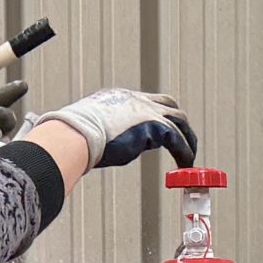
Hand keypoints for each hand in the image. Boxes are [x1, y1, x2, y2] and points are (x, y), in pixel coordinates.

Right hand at [35, 88, 196, 170]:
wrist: (73, 136)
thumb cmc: (74, 139)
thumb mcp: (94, 130)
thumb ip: (111, 134)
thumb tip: (117, 149)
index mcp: (119, 98)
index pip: (146, 102)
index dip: (157, 117)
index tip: (162, 134)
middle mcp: (135, 100)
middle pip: (169, 105)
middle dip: (179, 124)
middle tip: (185, 142)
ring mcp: (146, 110)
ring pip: (179, 120)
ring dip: (187, 139)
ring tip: (189, 158)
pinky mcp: (153, 126)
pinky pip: (177, 139)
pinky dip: (184, 152)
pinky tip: (185, 164)